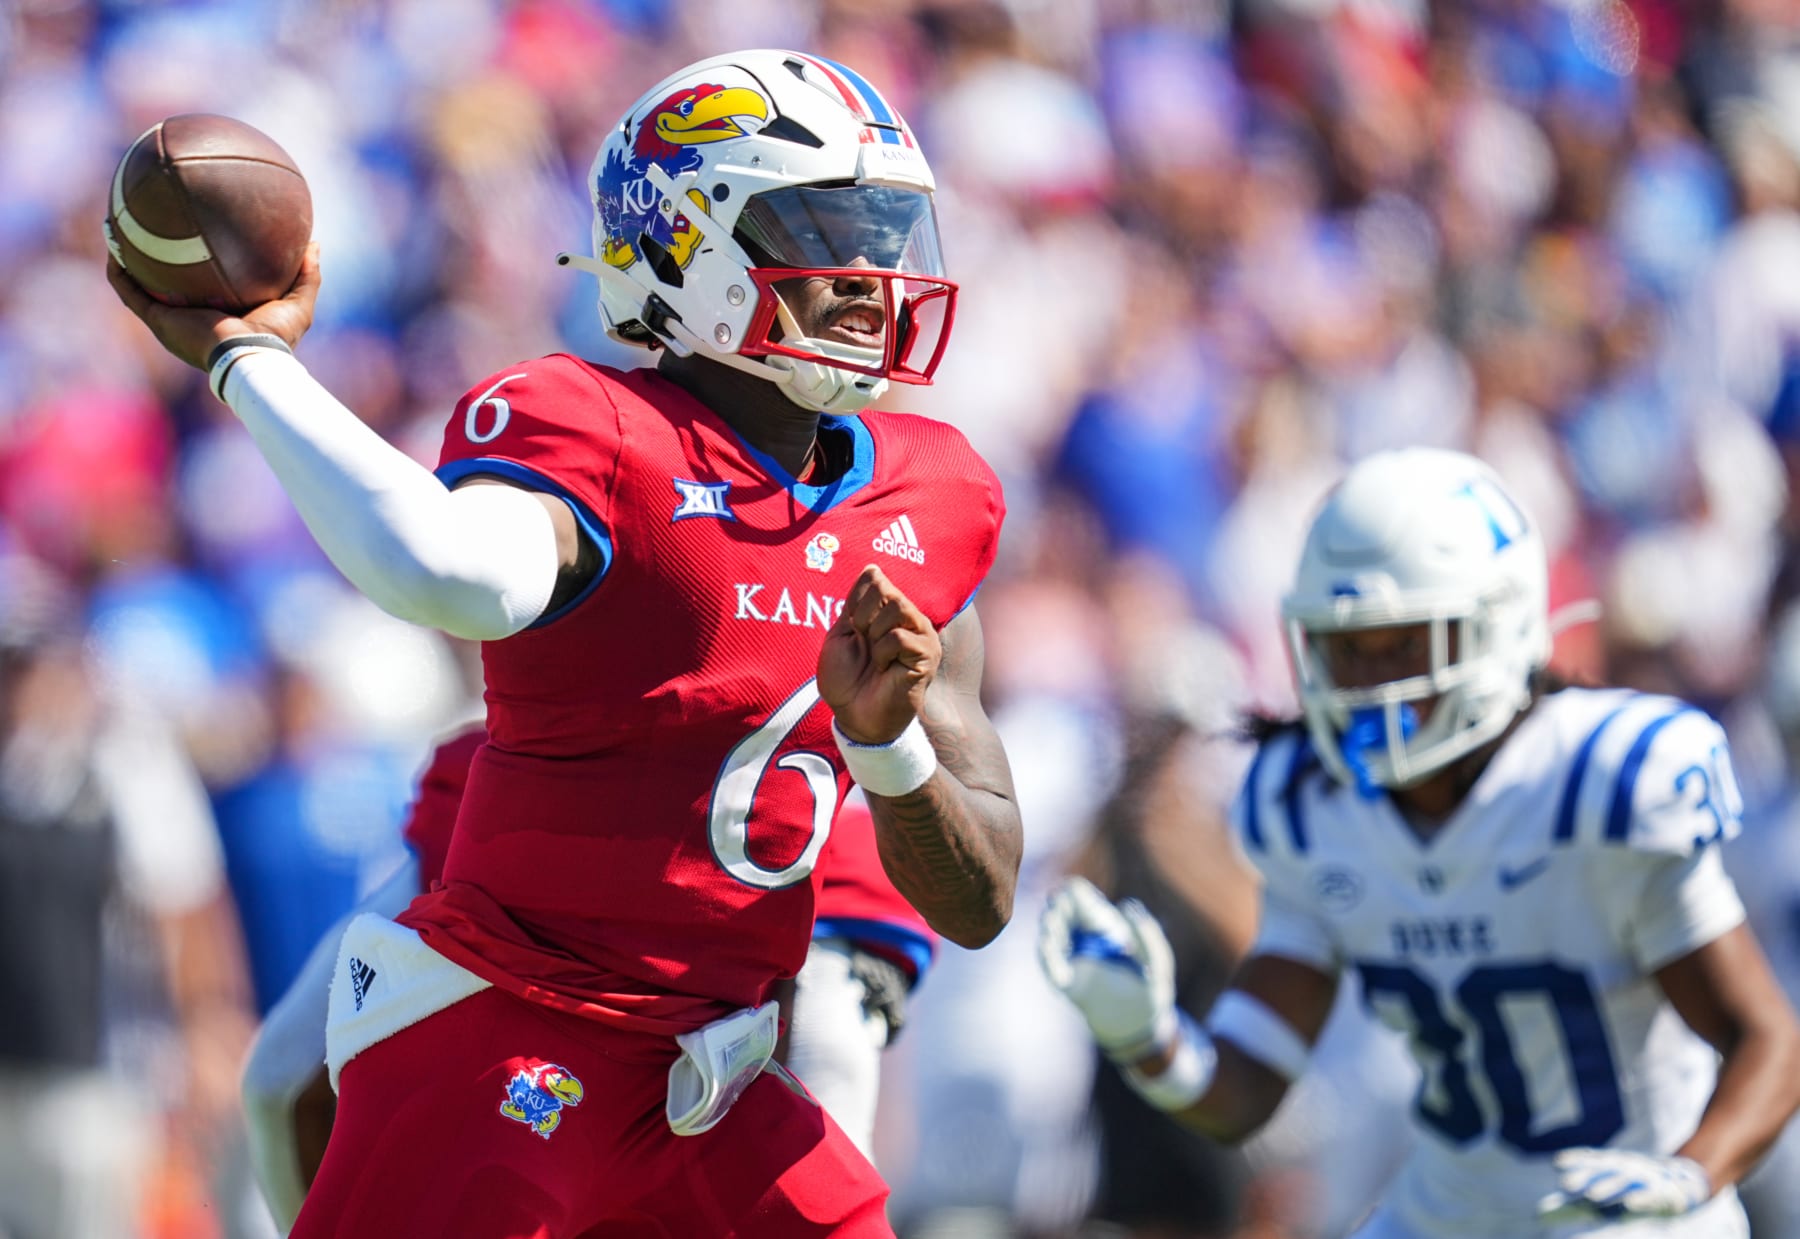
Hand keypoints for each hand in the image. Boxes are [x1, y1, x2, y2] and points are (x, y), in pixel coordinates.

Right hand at [105, 242, 320, 371]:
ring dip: (127, 261)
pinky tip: (112, 247)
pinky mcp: (159, 321)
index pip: (204, 287)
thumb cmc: (275, 338)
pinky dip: (119, 272)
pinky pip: (130, 293)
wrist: (249, 357)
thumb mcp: (297, 302)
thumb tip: (313, 244)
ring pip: (141, 287)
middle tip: (152, 229)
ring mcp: (171, 320)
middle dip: (156, 261)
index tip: (196, 240)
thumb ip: (306, 275)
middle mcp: (191, 317)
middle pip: (167, 285)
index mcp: (219, 315)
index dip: (198, 266)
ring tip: (117, 231)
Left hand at [818, 564, 938, 743]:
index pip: (875, 579)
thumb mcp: (842, 634)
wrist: (854, 718)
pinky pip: (901, 636)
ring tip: (875, 657)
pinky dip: (883, 652)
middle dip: (863, 616)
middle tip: (863, 641)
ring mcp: (921, 637)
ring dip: (874, 634)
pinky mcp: (928, 656)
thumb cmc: (847, 681)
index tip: (852, 627)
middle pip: (887, 589)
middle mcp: (909, 620)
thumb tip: (873, 569)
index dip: (856, 601)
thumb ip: (855, 603)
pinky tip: (884, 668)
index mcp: (888, 613)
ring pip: (898, 607)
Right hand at [1037, 876, 1176, 1061]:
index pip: (1076, 892)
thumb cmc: (1151, 987)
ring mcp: (1070, 957)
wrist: (1138, 1026)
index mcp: (1103, 921)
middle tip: (1063, 923)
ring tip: (1058, 940)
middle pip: (1055, 908)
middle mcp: (1082, 934)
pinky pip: (1049, 966)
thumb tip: (1126, 906)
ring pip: (1048, 933)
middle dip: (1056, 912)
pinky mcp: (1065, 980)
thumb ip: (1149, 934)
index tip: (1078, 906)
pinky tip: (1065, 978)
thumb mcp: (1160, 961)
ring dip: (1050, 934)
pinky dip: (1051, 967)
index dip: (1072, 893)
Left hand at [1536, 1149, 1709, 1220]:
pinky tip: (1628, 1205)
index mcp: (1609, 1168)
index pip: (1591, 1162)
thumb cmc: (1633, 1188)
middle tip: (1566, 1184)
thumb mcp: (1605, 1191)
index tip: (1557, 1164)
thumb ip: (1573, 1205)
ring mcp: (1645, 1180)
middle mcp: (1625, 1170)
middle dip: (1586, 1176)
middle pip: (1603, 1172)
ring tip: (1592, 1196)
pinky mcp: (1665, 1194)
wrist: (1686, 1179)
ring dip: (1608, 1187)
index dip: (1576, 1161)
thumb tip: (1537, 1214)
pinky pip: (1651, 1197)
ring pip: (1624, 1182)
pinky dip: (1640, 1199)